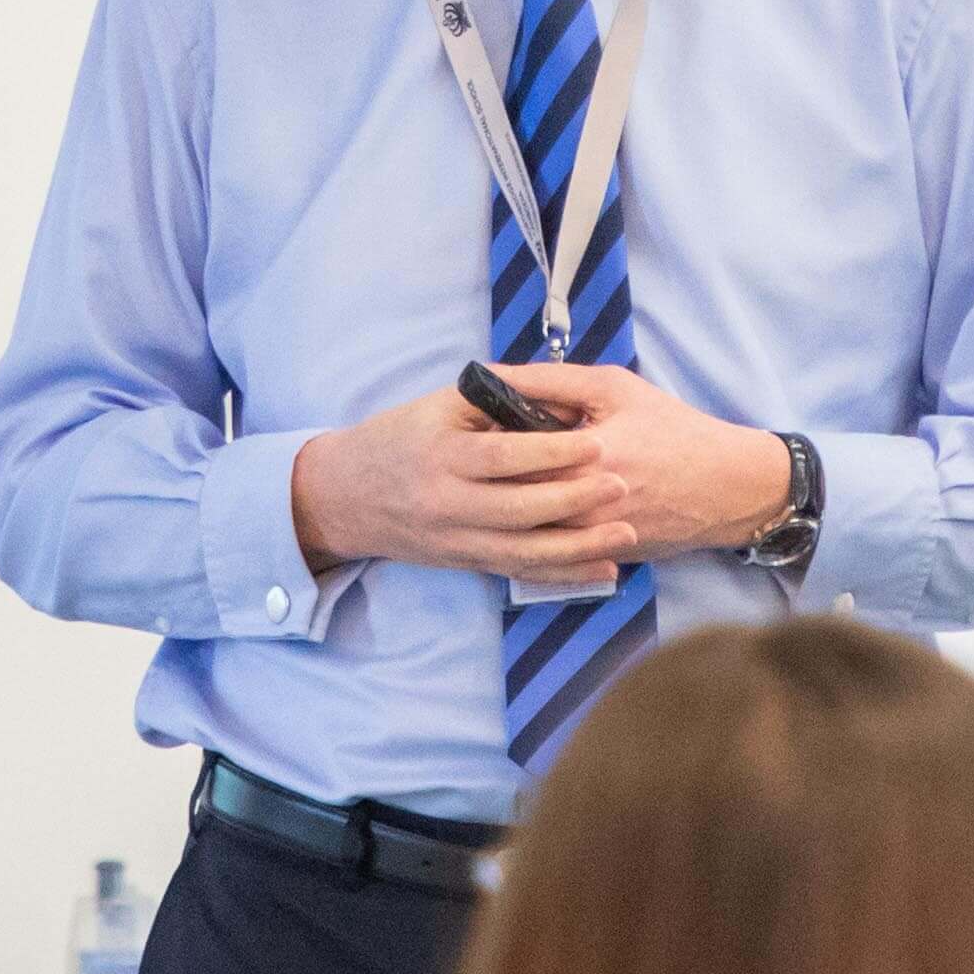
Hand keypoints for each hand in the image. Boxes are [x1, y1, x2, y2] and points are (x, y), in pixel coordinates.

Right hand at [290, 386, 640, 577]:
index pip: (503, 456)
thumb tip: (551, 400)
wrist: (347, 496)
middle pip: (520, 508)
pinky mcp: (468, 562)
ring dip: (580, 547)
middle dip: (575, 499)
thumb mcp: (436, 407)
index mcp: (441, 455)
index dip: (552, 450)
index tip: (596, 441)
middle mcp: (448, 504)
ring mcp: (458, 540)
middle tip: (621, 485)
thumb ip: (491, 402)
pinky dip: (565, 574)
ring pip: (526, 551)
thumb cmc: (398, 439)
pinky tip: (603, 570)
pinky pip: (521, 572)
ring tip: (626, 535)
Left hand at [484, 361, 797, 563]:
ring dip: (501, 507)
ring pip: (522, 528)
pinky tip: (518, 508)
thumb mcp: (613, 388)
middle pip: (507, 496)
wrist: (726, 487)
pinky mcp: (597, 558)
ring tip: (489, 482)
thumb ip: (549, 380)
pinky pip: (546, 549)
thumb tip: (492, 374)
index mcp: (582, 458)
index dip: (478, 441)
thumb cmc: (671, 428)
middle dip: (484, 478)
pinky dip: (527, 530)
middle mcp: (581, 506)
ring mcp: (588, 539)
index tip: (462, 427)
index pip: (505, 456)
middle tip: (464, 458)